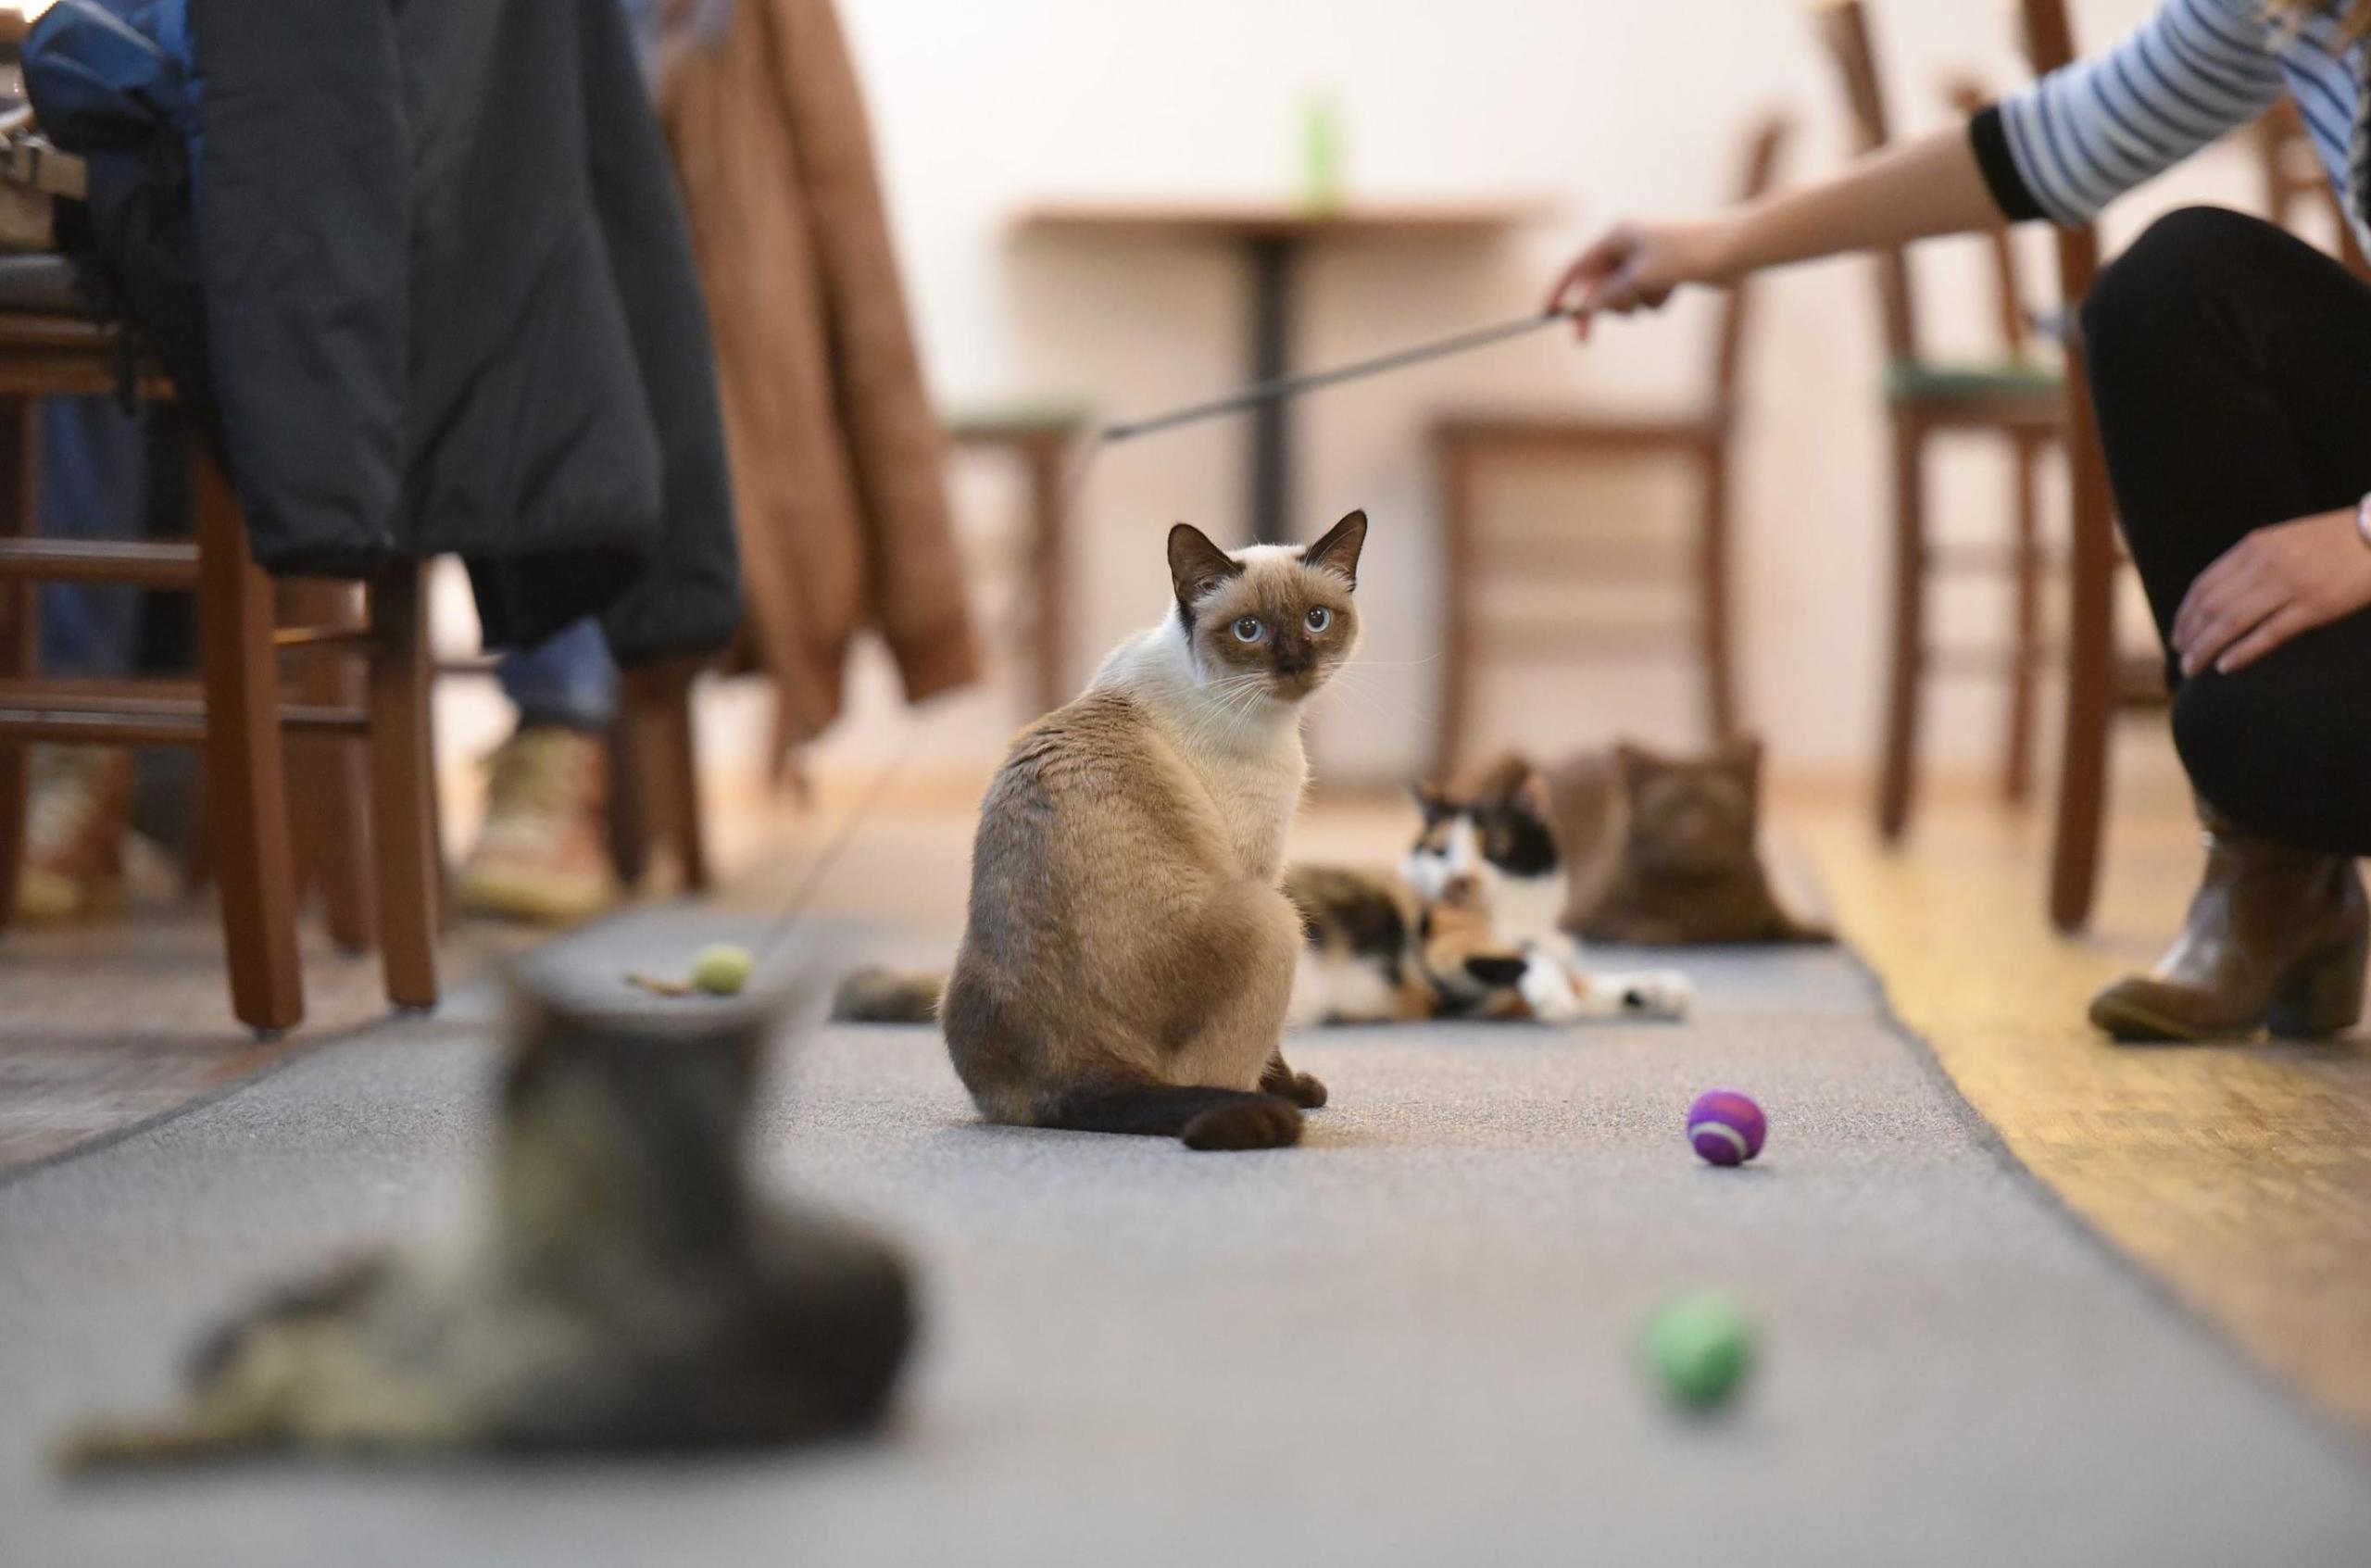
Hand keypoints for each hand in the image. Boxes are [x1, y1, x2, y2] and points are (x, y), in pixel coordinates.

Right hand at [1543, 218, 1735, 340]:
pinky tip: (1676, 288)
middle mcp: (1628, 245)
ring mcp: (1646, 260)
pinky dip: (1655, 300)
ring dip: (1633, 304)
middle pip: (1597, 287)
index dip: (1559, 291)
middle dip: (1601, 308)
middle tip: (1583, 342)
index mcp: (1617, 235)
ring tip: (1656, 293)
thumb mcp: (1641, 277)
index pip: (1577, 266)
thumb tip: (1583, 311)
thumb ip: (1608, 294)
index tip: (1545, 315)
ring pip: (1622, 297)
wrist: (1736, 248)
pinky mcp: (1664, 273)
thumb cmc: (1688, 254)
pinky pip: (1646, 299)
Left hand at [2171, 506, 2370, 676]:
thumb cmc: (2333, 541)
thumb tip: (2220, 593)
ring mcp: (2290, 585)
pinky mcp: (2315, 606)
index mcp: (2255, 546)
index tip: (2177, 636)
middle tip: (2181, 659)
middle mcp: (2266, 565)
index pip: (2204, 586)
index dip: (2184, 615)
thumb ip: (2253, 561)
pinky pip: (2268, 634)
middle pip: (2211, 607)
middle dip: (2189, 637)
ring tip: (2193, 668)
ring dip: (2205, 649)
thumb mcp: (2284, 540)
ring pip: (2231, 623)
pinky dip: (2241, 652)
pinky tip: (2224, 667)